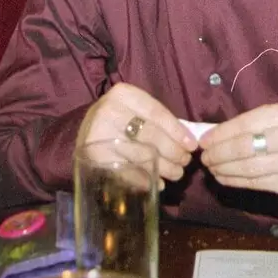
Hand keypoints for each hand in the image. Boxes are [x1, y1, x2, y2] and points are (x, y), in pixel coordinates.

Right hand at [77, 83, 196, 183]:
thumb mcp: (135, 109)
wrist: (85, 130)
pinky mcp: (96, 158)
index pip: (156, 113)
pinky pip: (127, 171)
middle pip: (150, 135)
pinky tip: (156, 182)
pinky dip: (145, 179)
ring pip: (141, 155)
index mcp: (123, 94)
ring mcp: (100, 135)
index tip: (192, 145)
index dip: (177, 131)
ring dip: (163, 167)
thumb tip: (188, 142)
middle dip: (173, 151)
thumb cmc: (119, 119)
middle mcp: (110, 111)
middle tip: (184, 162)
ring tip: (176, 173)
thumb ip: (158, 121)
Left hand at [200, 103, 277, 197]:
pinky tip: (223, 177)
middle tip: (204, 157)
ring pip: (246, 167)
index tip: (203, 141)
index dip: (220, 134)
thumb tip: (210, 135)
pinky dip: (233, 181)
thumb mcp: (274, 120)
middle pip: (243, 147)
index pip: (244, 124)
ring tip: (211, 167)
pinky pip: (254, 183)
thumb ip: (247, 124)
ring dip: (222, 169)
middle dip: (218, 153)